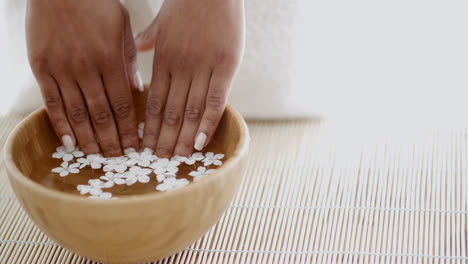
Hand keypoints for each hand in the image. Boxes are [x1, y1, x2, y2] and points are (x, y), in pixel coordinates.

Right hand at [26, 0, 142, 155]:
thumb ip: (129, 60)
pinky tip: (69, 143)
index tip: (135, 147)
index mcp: (110, 59)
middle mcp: (86, 68)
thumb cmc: (96, 4)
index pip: (123, 104)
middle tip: (118, 159)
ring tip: (96, 156)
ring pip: (77, 113)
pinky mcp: (41, 67)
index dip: (129, 129)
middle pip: (101, 114)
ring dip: (88, 139)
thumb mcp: (121, 27)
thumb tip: (137, 91)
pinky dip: (61, 125)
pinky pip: (52, 103)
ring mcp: (61, 69)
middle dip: (111, 140)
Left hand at [135, 0, 244, 156]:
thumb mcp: (161, 22)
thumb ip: (148, 40)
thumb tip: (137, 48)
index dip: (151, 127)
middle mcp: (181, 67)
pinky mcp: (226, 66)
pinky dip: (208, 124)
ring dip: (185, 138)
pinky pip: (216, 100)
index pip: (155, 102)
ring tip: (179, 159)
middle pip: (171, 112)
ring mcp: (203, 67)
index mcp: (163, 59)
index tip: (147, 147)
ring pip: (191, 111)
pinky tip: (202, 143)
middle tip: (160, 162)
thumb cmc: (186, 4)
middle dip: (165, 139)